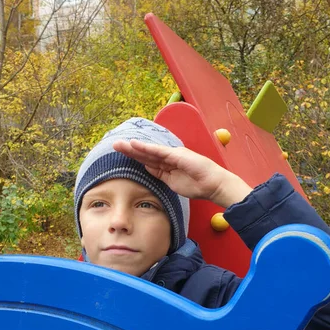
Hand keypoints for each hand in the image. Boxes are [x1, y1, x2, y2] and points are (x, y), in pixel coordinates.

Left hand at [113, 140, 251, 207]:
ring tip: (120, 144)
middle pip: (145, 153)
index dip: (134, 156)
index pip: (147, 160)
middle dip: (130, 149)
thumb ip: (161, 175)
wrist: (213, 185)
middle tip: (115, 145)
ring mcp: (173, 155)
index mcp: (168, 164)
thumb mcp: (173, 183)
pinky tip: (135, 145)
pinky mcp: (177, 155)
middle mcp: (169, 157)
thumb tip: (147, 170)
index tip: (122, 154)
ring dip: (134, 147)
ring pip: (149, 151)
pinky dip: (146, 148)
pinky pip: (159, 152)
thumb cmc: (198, 185)